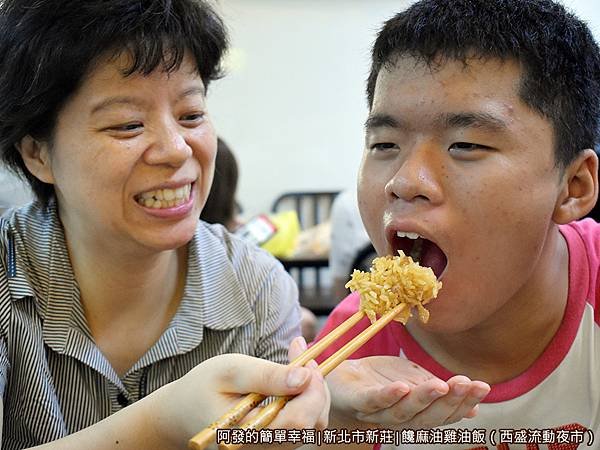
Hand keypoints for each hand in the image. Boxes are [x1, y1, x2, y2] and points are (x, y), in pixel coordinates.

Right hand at [148, 348, 328, 447]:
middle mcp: (262, 448)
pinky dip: (305, 402)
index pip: (299, 421)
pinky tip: (292, 381)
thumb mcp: (231, 371)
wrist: (180, 414)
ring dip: (313, 395)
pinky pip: (302, 427)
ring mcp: (268, 448)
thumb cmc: (202, 388)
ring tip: (298, 367)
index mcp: (249, 434)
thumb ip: (267, 375)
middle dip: (317, 389)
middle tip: (304, 358)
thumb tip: (305, 377)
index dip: (313, 390)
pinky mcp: (272, 443)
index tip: (307, 361)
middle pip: (311, 426)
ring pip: (311, 427)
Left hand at [327, 356, 489, 427]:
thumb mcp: (413, 379)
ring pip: (404, 412)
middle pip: (428, 416)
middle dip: (450, 401)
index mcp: (416, 414)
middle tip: (467, 385)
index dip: (464, 403)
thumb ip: (438, 391)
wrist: (339, 379)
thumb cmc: (379, 380)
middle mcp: (399, 418)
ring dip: (424, 399)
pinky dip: (388, 395)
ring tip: (442, 385)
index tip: (483, 386)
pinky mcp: (358, 401)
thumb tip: (474, 408)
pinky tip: (402, 386)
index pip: (444, 413)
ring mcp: (378, 412)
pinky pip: (374, 401)